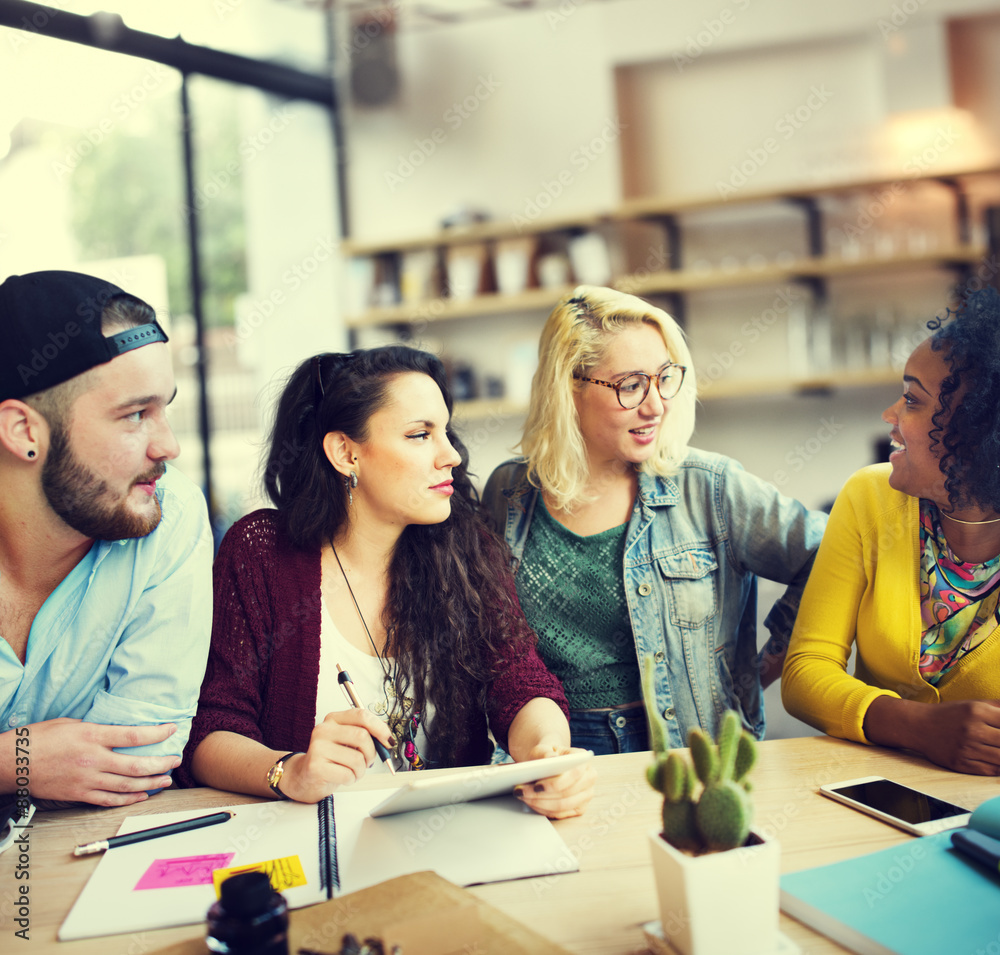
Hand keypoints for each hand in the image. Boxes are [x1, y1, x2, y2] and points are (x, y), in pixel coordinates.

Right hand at [7, 718, 179, 806]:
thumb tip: (116, 731)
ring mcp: (86, 780)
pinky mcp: (78, 794)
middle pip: (136, 765)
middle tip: (175, 760)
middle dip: (161, 763)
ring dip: (150, 784)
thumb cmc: (38, 738)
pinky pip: (108, 800)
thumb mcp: (70, 722)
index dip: (157, 734)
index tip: (172, 730)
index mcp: (92, 736)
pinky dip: (127, 799)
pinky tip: (140, 796)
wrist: (12, 763)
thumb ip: (96, 728)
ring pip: (126, 785)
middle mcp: (92, 759)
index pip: (134, 735)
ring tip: (166, 780)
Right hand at [278, 708, 394, 803]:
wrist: (304, 777)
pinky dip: (351, 779)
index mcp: (333, 719)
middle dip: (371, 753)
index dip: (380, 728)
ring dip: (361, 770)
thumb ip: (365, 735)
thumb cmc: (331, 759)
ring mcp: (317, 747)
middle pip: (362, 736)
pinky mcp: (315, 766)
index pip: (361, 715)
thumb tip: (387, 739)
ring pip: (357, 758)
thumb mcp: (347, 741)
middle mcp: (323, 730)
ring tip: (353, 771)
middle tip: (368, 761)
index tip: (388, 741)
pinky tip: (343, 778)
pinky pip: (347, 774)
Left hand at [514, 745, 595, 818]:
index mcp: (584, 759)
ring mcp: (586, 795)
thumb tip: (550, 758)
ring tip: (523, 797)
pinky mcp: (579, 808)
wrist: (550, 763)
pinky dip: (542, 809)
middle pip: (566, 793)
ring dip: (539, 803)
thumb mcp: (543, 749)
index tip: (536, 786)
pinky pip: (560, 814)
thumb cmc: (547, 755)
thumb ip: (546, 752)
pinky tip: (531, 803)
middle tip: (521, 792)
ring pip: (562, 806)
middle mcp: (589, 777)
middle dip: (541, 795)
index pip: (574, 774)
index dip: (555, 783)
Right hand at [864, 697, 999, 774]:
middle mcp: (971, 729)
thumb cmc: (950, 714)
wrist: (918, 726)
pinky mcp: (960, 763)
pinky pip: (990, 770)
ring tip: (997, 750)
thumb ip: (998, 706)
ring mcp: (966, 748)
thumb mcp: (973, 704)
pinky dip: (998, 768)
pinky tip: (996, 761)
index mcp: (976, 711)